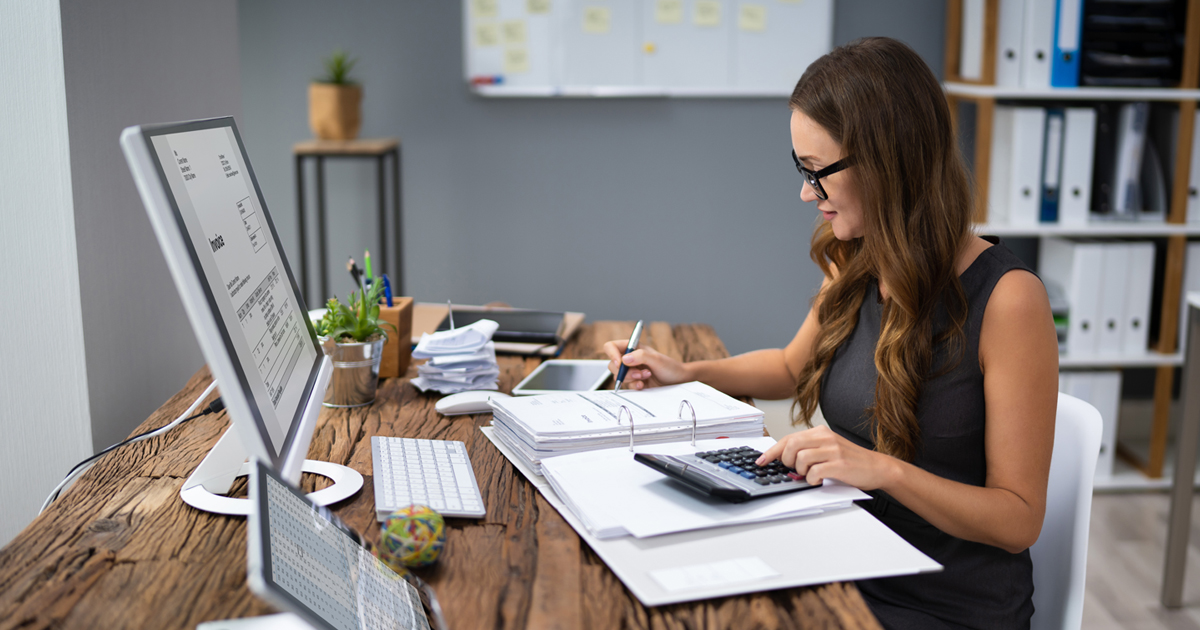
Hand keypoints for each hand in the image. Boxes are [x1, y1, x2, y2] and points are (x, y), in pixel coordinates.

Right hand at [601, 340, 690, 389]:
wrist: (678, 381)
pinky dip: (634, 386)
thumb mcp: (656, 359)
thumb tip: (624, 359)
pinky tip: (644, 385)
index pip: (611, 347)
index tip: (620, 363)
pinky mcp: (634, 382)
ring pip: (619, 376)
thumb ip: (640, 356)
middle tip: (640, 373)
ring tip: (646, 376)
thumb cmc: (670, 367)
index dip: (611, 354)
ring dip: (632, 379)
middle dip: (625, 371)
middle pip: (612, 364)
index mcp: (632, 347)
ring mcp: (631, 371)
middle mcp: (629, 359)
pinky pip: (626, 386)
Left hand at [755, 425, 896, 489]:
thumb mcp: (827, 449)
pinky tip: (818, 480)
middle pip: (791, 445)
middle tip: (794, 469)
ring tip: (809, 474)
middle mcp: (825, 438)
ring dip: (801, 471)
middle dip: (786, 460)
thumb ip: (808, 450)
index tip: (761, 461)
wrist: (877, 467)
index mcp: (820, 432)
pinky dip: (812, 479)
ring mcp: (833, 450)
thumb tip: (783, 459)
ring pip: (801, 458)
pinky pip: (815, 472)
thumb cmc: (850, 461)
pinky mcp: (840, 464)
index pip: (788, 438)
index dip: (772, 451)